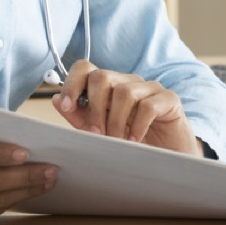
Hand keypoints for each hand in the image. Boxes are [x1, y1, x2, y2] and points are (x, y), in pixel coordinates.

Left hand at [52, 59, 200, 154]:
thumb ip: (79, 116)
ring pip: (124, 92)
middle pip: (102, 76)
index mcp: (110, 86)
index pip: (86, 68)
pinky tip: (134, 140)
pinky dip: (137, 126)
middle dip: (94, 107)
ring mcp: (150, 88)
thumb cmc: (132, 141)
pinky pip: (148, 106)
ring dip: (116, 122)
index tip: (66, 106)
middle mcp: (129, 81)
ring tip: (118, 140)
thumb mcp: (100, 130)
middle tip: (96, 133)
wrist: (167, 156)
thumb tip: (56, 99)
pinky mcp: (169, 99)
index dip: (72, 83)